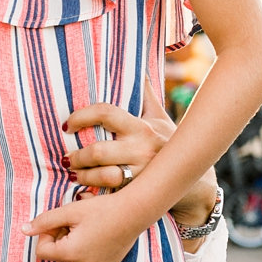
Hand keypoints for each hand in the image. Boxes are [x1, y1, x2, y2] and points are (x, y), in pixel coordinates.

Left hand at [22, 191, 156, 261]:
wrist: (134, 212)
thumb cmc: (101, 209)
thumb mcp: (69, 211)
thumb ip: (44, 222)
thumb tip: (23, 230)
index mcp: (70, 254)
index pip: (42, 251)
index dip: (46, 235)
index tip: (60, 222)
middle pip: (57, 255)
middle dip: (60, 238)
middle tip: (76, 221)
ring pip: (70, 258)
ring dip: (72, 243)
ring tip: (88, 227)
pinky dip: (86, 250)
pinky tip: (97, 235)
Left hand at [60, 103, 216, 235]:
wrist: (193, 180)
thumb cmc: (168, 142)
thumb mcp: (159, 116)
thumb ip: (145, 94)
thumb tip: (139, 64)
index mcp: (141, 128)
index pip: (106, 113)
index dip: (81, 116)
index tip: (67, 124)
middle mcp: (141, 150)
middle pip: (98, 151)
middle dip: (77, 155)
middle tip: (68, 158)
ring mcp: (141, 174)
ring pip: (102, 176)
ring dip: (82, 176)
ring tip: (75, 173)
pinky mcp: (139, 193)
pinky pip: (108, 197)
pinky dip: (92, 196)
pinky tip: (83, 193)